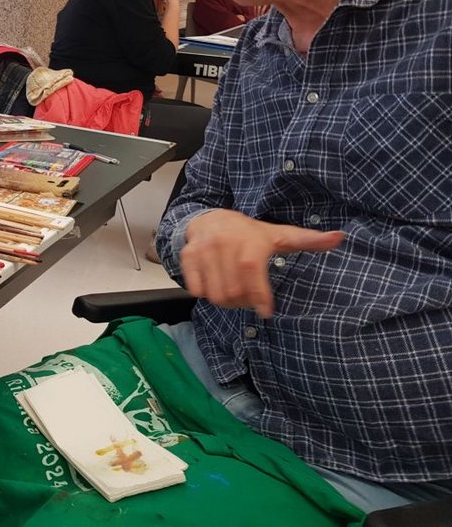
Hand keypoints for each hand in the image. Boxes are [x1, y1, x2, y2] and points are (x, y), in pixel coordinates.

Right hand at [180, 210, 343, 317]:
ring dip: (226, 301)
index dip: (258, 296)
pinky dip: (206, 293)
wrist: (209, 218)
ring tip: (234, 292)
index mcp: (249, 240)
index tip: (266, 311)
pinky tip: (215, 284)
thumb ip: (309, 240)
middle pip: (233, 291)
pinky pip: (196, 289)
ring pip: (214, 294)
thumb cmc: (248, 233)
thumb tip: (340, 237)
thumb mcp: (278, 235)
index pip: (251, 272)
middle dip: (243, 302)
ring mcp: (203, 250)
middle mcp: (224, 243)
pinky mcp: (188, 256)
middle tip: (249, 297)